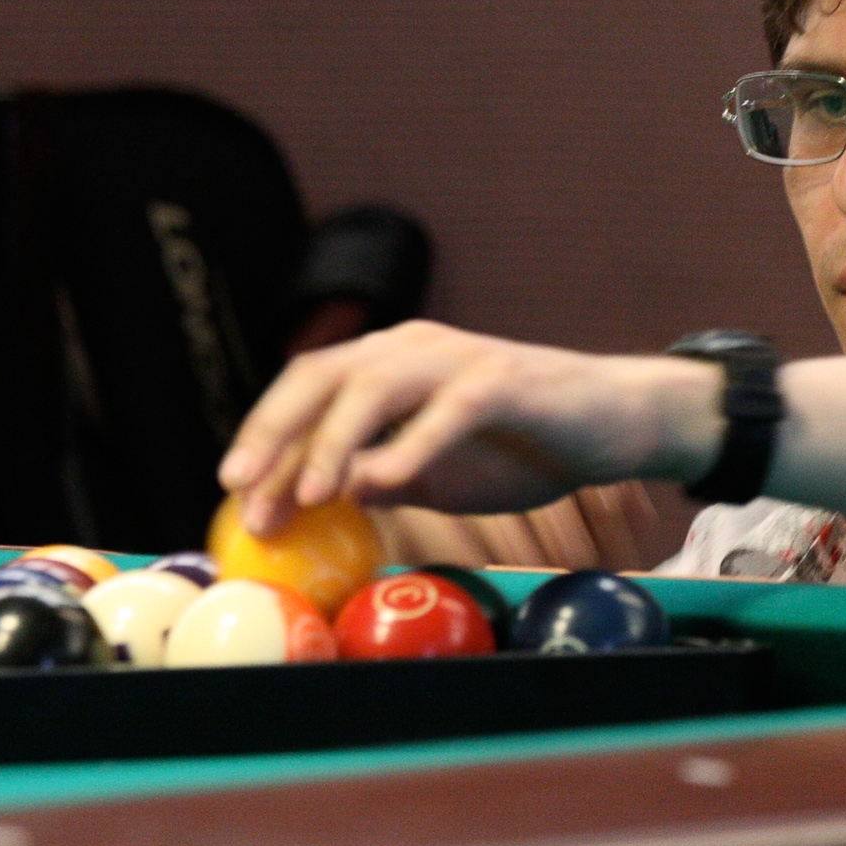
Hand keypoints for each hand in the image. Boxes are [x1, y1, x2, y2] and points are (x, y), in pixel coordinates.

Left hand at [217, 321, 720, 536]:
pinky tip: (382, 484)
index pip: (308, 389)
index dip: (264, 437)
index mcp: (391, 362)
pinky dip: (410, 445)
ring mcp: (461, 358)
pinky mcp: (507, 381)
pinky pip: (448, 410)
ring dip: (333, 441)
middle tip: (242, 491)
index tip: (231, 494)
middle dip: (276, 432)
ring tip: (306, 495)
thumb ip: (384, 476)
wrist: (614, 424)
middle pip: (325, 375)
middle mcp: (416, 346)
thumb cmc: (524, 446)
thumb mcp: (439, 472)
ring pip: (376, 385)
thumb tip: (323, 499)